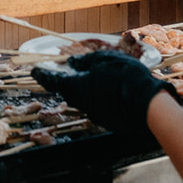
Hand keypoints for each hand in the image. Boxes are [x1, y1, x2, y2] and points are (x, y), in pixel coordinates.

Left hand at [35, 50, 172, 133]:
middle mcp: (82, 104)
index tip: (34, 71)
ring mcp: (95, 114)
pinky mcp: (108, 121)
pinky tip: (109, 89)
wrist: (149, 105)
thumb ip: (86, 62)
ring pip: (84, 99)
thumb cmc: (125, 78)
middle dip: (65, 82)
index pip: (53, 81)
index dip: (43, 75)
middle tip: (64, 72)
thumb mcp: (104, 61)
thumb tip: (73, 64)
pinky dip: (98, 97)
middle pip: (68, 91)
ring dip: (84, 89)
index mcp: (76, 88)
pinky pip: (98, 106)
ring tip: (92, 78)